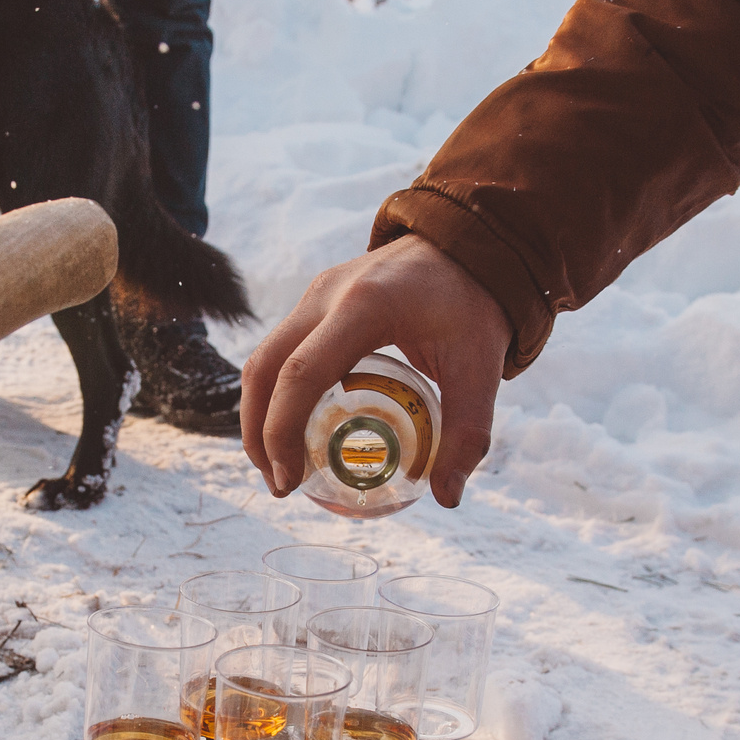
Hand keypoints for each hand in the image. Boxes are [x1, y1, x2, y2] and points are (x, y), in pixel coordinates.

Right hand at [241, 234, 509, 508]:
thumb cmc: (475, 304)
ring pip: (263, 358)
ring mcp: (316, 293)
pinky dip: (278, 392)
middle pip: (264, 367)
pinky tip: (297, 429)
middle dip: (258, 432)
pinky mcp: (317, 299)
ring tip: (280, 465)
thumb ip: (468, 432)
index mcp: (364, 306)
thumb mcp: (481, 368)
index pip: (301, 372)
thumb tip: (448, 496)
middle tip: (279, 484)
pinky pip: (283, 349)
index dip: (281, 431)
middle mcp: (326, 295)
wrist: (469, 242)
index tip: (289, 480)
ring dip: (260, 414)